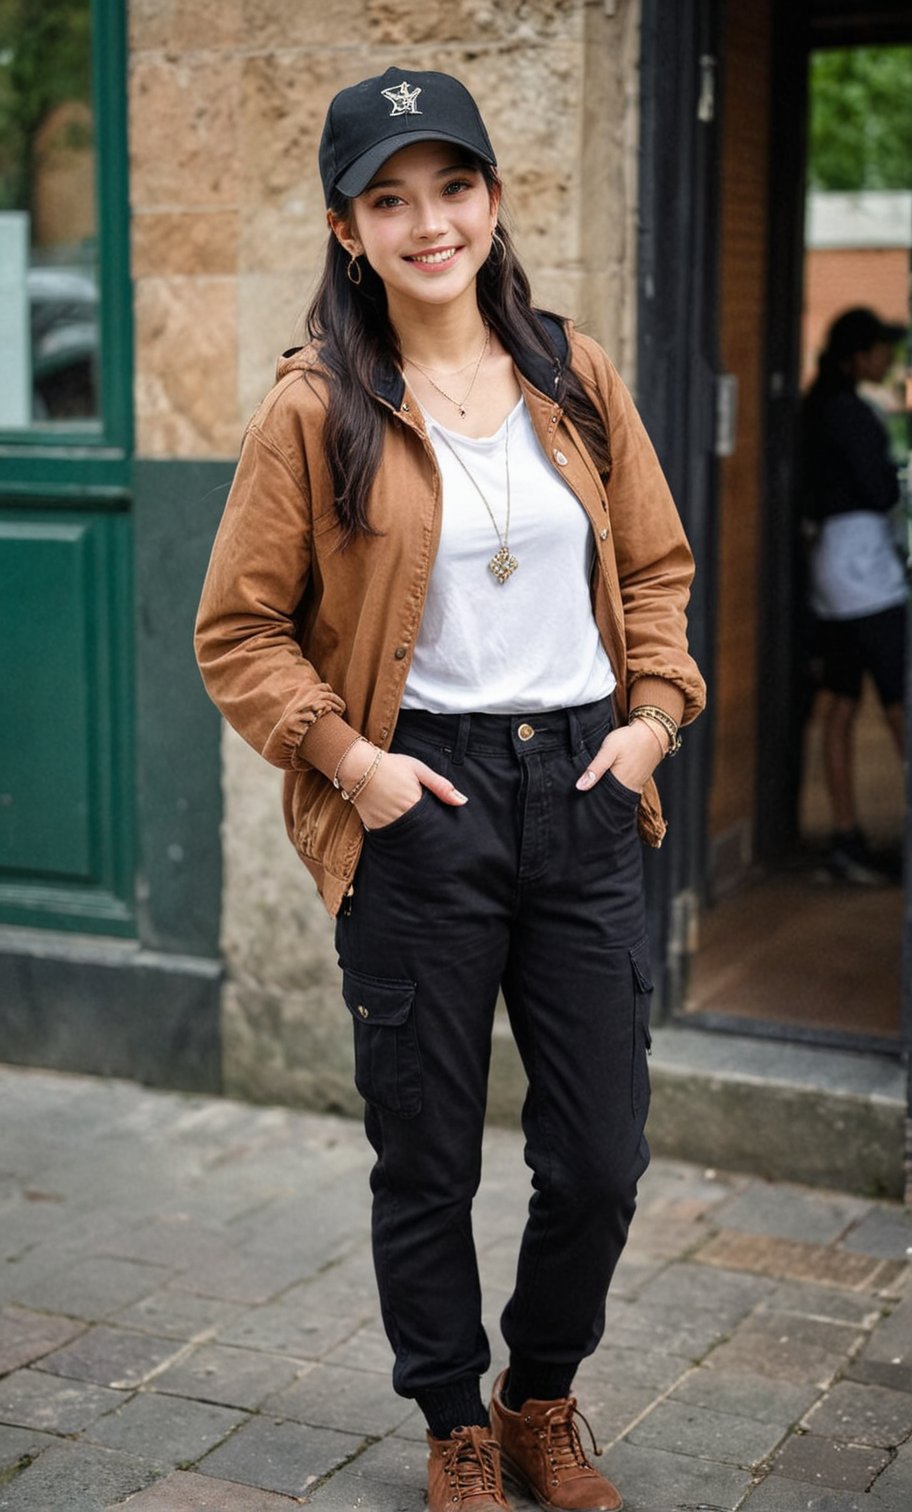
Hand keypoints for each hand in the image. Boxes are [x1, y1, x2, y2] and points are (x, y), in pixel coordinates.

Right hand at [337, 741, 467, 829]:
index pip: (435, 823)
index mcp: (415, 804)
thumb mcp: (419, 769)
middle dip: (429, 833)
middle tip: (433, 830)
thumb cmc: (391, 765)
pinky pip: (392, 837)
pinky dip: (398, 835)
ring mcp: (387, 825)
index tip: (446, 826)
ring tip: (417, 828)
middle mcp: (401, 818)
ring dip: (415, 836)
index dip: (441, 826)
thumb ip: (441, 786)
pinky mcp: (375, 829)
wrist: (358, 767)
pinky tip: (402, 827)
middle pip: (423, 833)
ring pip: (408, 838)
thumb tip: (462, 801)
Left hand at [575, 721, 663, 795]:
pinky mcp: (639, 781)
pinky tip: (609, 781)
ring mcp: (635, 786)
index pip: (601, 801)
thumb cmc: (630, 739)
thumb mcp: (608, 750)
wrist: (653, 732)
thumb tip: (580, 787)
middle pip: (609, 801)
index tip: (580, 797)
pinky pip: (624, 790)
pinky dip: (616, 789)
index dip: (589, 800)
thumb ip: (595, 769)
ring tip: (596, 786)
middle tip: (584, 792)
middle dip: (597, 798)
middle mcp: (628, 789)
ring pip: (616, 796)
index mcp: (619, 784)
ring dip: (606, 793)